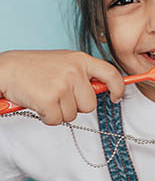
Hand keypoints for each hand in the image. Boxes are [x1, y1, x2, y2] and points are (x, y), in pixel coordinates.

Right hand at [0, 50, 123, 124]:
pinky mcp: (50, 99)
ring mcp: (63, 84)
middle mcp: (75, 71)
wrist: (8, 68)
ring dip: (59, 111)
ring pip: (73, 115)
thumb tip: (105, 88)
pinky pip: (56, 120)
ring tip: (47, 95)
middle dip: (76, 105)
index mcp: (81, 59)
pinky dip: (47, 116)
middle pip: (90, 104)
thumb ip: (85, 73)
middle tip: (60, 95)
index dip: (118, 87)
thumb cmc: (37, 67)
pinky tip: (39, 103)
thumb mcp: (66, 62)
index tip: (116, 96)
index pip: (111, 73)